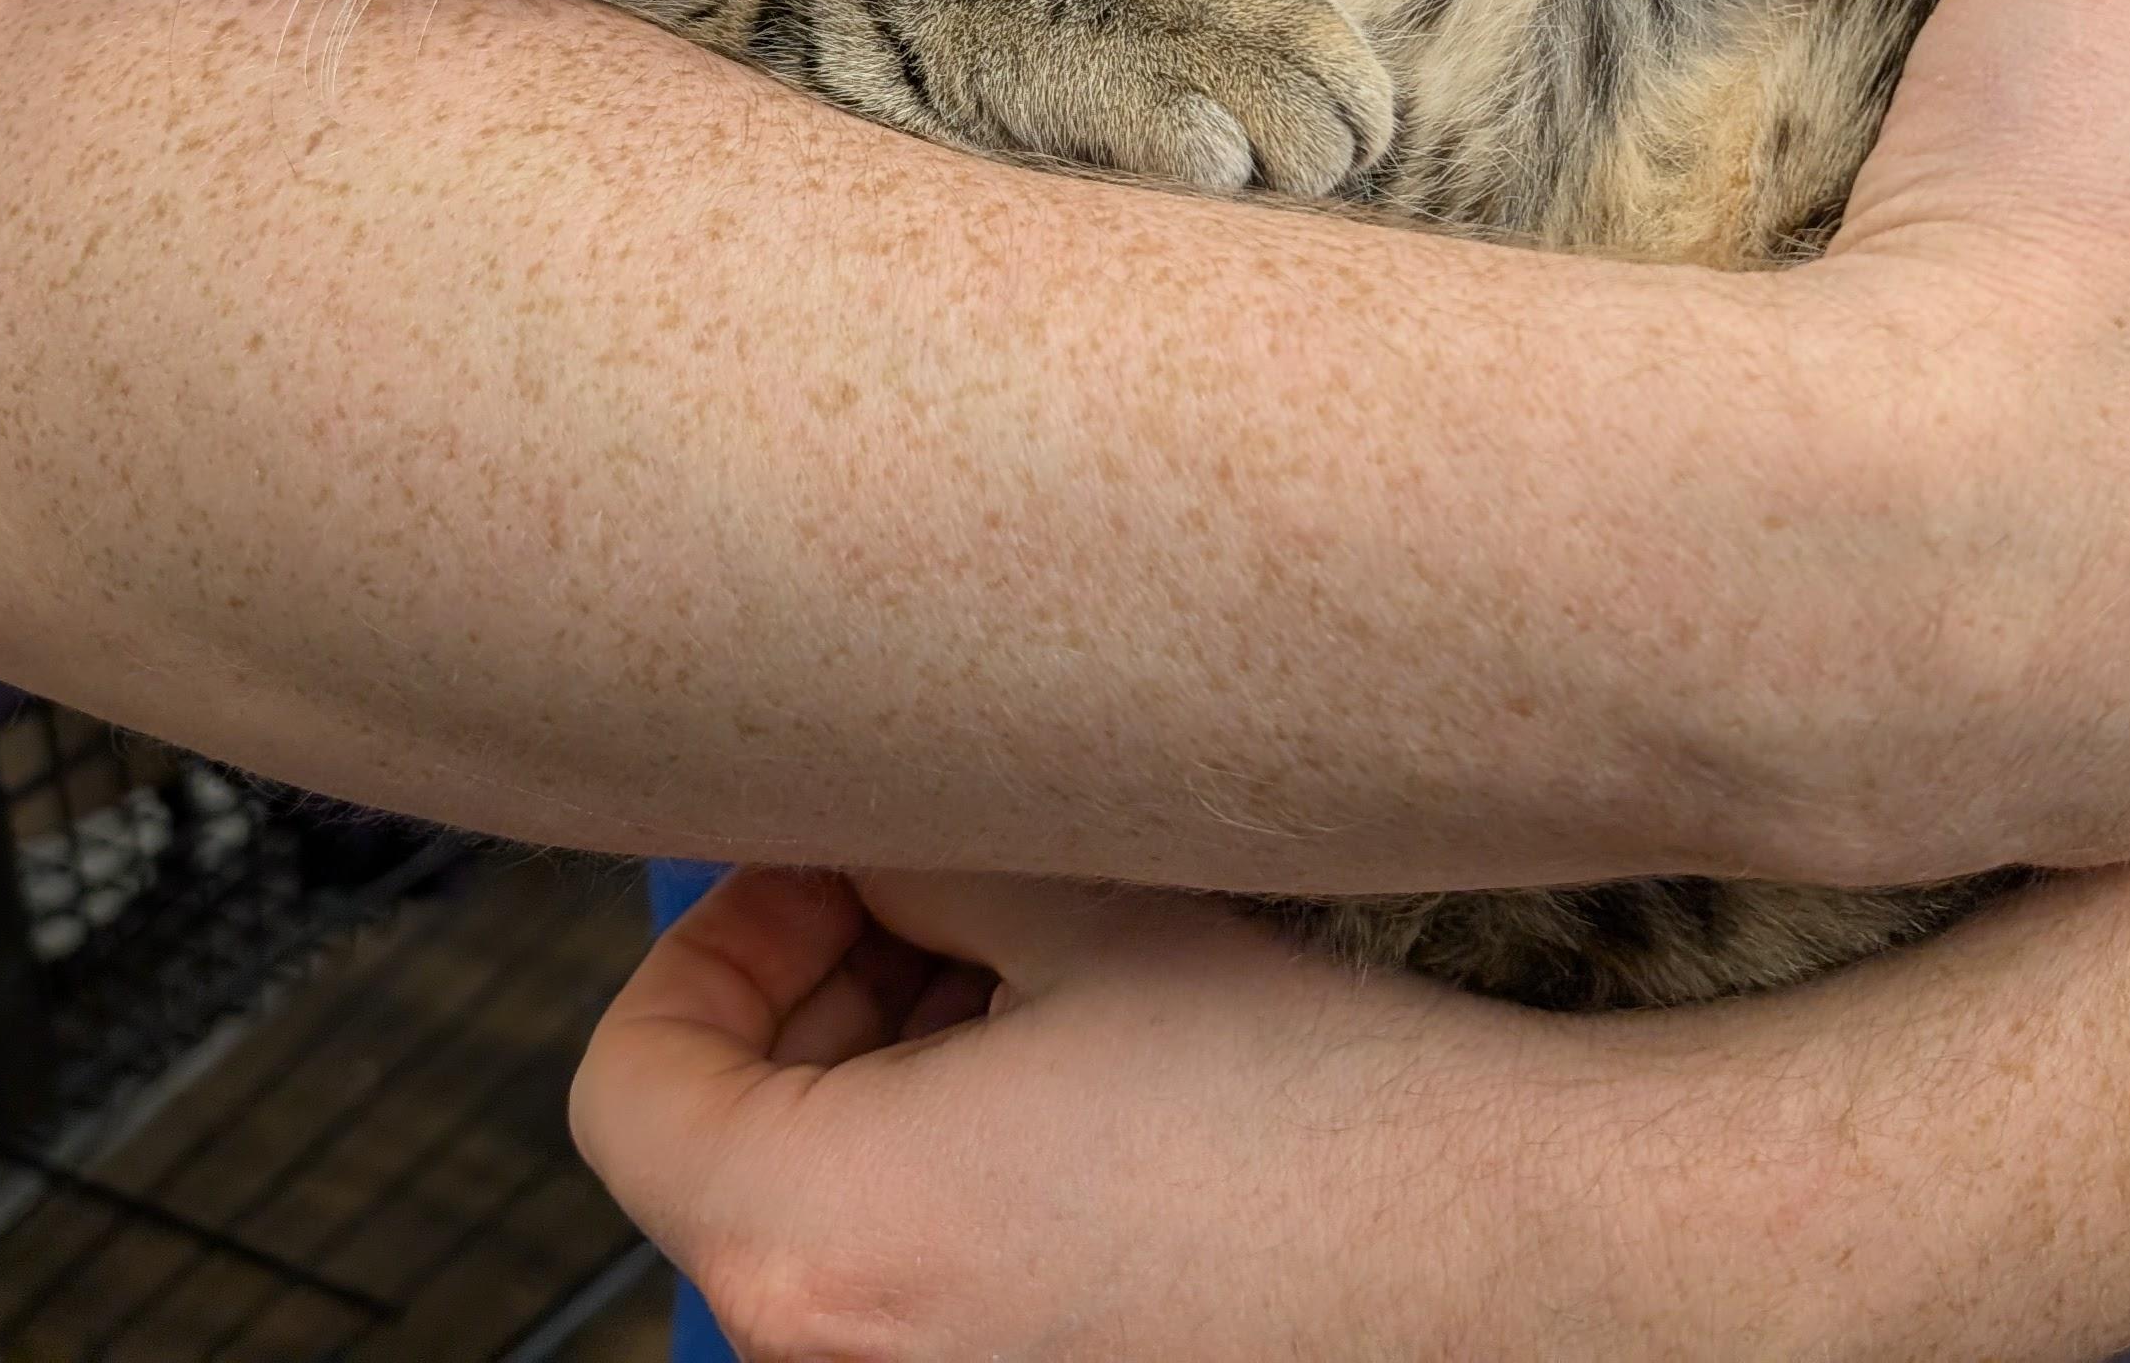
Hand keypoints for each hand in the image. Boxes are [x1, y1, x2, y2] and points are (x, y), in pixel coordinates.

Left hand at [572, 868, 1569, 1361]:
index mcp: (812, 1241)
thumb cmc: (1302, 1100)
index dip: (714, 940)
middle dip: (817, 989)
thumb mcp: (1076, 913)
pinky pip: (916, 1268)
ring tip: (1040, 968)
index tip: (822, 869)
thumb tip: (841, 820)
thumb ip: (908, 850)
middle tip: (947, 887)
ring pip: (826, 1200)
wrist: (1499, 1250)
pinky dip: (955, 1160)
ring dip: (894, 1065)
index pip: (630, 1083)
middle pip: (725, 1144)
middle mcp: (835, 1361)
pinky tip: (1085, 1071)